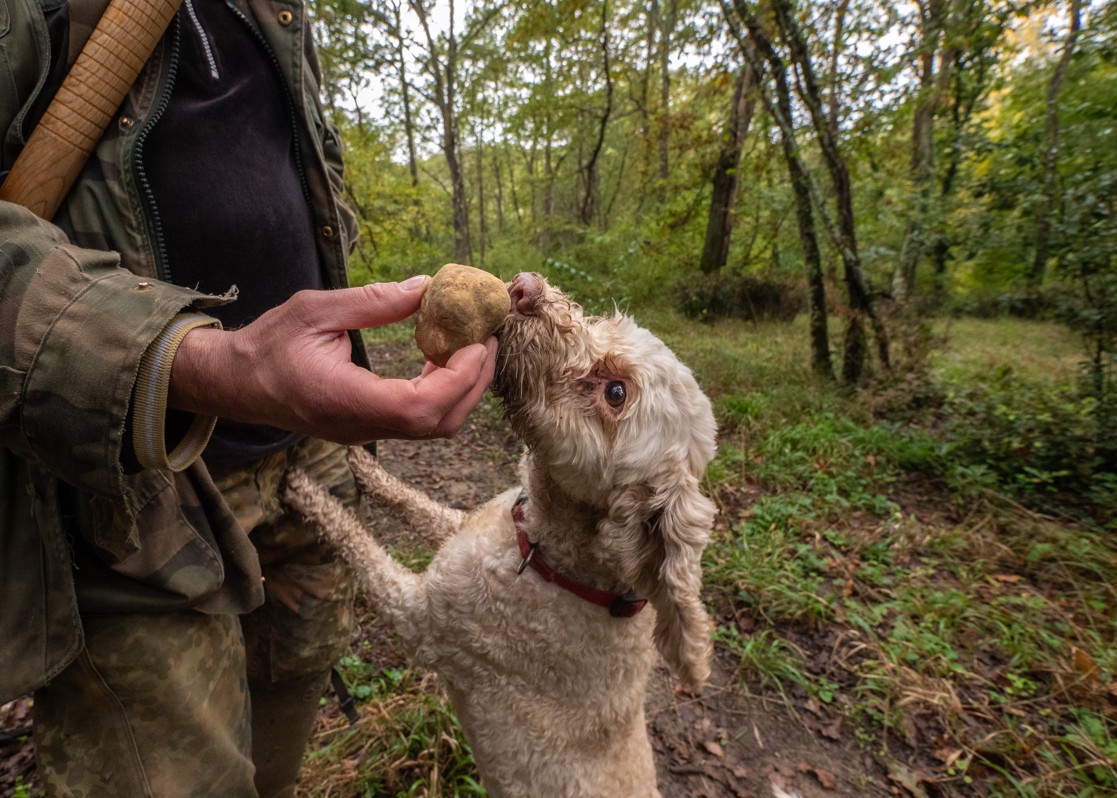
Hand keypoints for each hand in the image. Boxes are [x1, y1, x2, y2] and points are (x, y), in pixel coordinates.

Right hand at [168, 277, 497, 442]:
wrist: (236, 383)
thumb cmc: (268, 345)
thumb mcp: (315, 310)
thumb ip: (372, 302)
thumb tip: (425, 287)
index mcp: (347, 401)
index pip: (420, 407)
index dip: (459, 378)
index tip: (477, 342)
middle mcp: (362, 426)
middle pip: (440, 423)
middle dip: (474, 382)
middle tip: (486, 337)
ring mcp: (367, 432)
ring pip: (434, 426)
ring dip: (461, 387)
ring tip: (468, 342)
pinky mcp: (369, 427)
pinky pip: (419, 419)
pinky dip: (442, 390)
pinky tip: (438, 356)